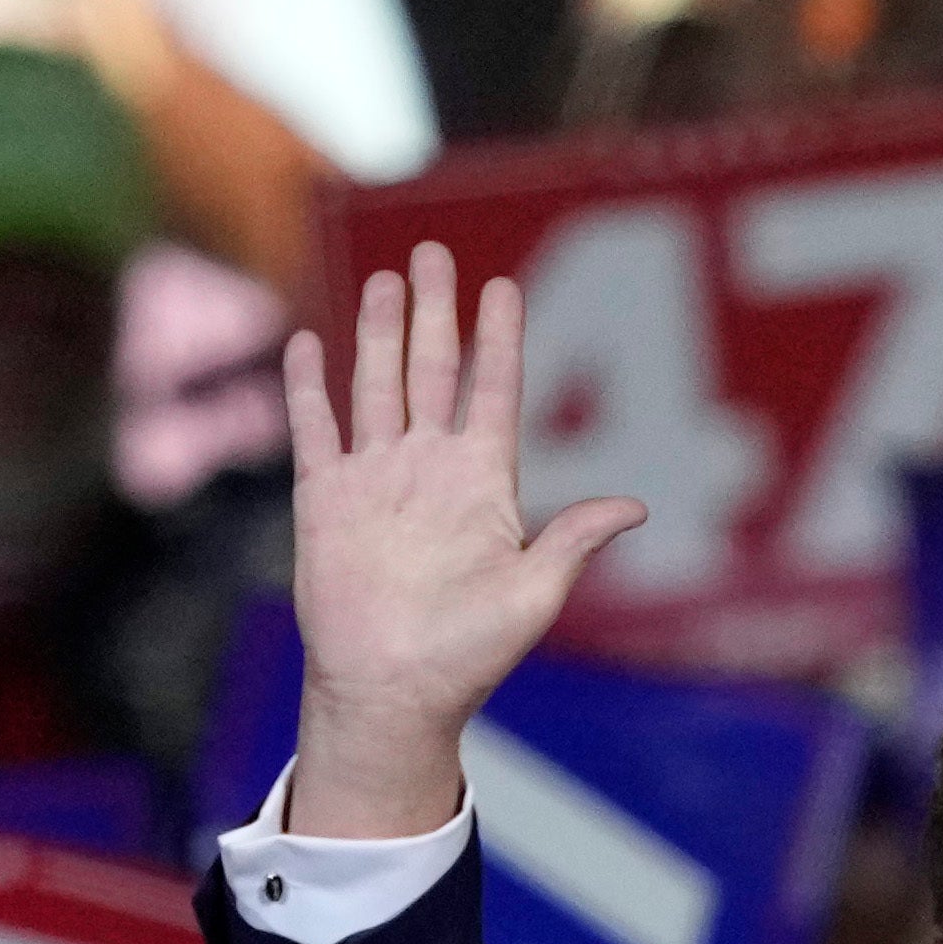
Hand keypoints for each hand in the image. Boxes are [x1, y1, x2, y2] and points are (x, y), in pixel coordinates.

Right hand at [280, 244, 645, 835]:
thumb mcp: (533, 595)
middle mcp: (427, 469)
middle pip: (432, 369)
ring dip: (379, 332)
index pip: (492, 390)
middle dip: (434, 310)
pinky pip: (315, 430)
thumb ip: (572, 541)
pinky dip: (308, 387)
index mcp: (481, 482)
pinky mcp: (325, 501)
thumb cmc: (468, 655)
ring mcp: (374, 480)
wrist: (391, 692)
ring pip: (376, 385)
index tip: (503, 287)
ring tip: (385, 279)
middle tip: (433, 251)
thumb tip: (636, 507)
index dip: (498, 338)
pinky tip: (307, 344)